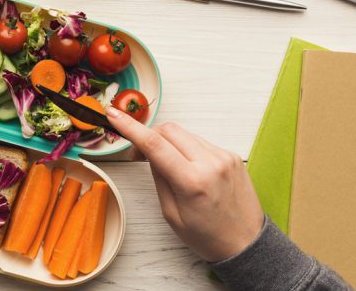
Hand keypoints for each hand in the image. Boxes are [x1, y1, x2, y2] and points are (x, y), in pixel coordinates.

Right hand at [105, 107, 262, 261]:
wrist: (246, 244)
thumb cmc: (208, 236)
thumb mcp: (172, 214)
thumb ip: (159, 178)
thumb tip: (149, 153)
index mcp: (192, 182)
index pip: (154, 144)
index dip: (129, 126)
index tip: (113, 115)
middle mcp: (211, 163)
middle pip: (169, 130)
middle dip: (149, 135)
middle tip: (139, 154)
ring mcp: (224, 157)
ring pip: (184, 134)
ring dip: (168, 143)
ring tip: (167, 165)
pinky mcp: (232, 156)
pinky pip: (200, 142)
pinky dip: (186, 149)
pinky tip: (187, 168)